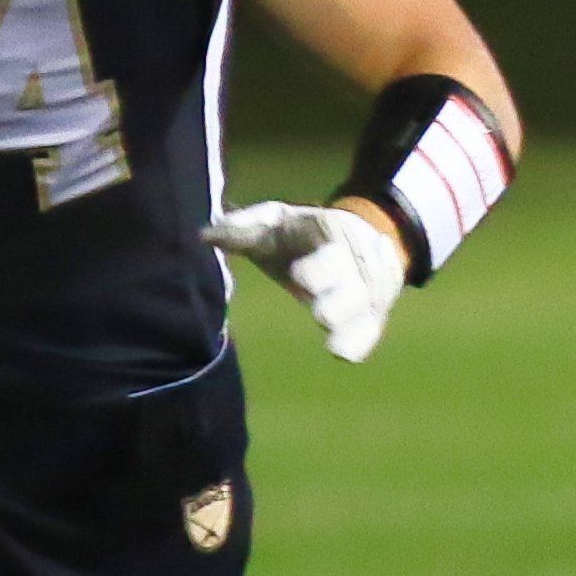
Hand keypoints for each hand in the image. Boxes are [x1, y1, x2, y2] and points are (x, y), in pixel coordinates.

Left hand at [207, 199, 410, 362]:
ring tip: (336, 348)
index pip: (333, 248)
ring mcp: (368, 288)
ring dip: (351, 328)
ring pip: (366, 310)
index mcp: (334, 232)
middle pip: (356, 284)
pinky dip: (359, 342)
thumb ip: (245, 226)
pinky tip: (345, 355)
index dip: (320, 265)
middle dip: (340, 299)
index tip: (299, 275)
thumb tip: (204, 235)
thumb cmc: (304, 232)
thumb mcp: (277, 220)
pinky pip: (369, 329)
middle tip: (321, 315)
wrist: (362, 234)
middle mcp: (358, 262)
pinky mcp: (371, 312)